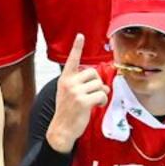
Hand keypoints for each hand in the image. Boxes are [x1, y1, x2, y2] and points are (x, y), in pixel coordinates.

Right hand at [46, 33, 105, 149]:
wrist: (61, 129)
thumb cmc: (68, 111)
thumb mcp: (68, 94)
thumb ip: (81, 85)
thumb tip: (103, 84)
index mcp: (65, 79)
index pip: (72, 60)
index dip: (77, 47)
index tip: (80, 36)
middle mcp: (69, 83)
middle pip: (93, 73)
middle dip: (98, 83)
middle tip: (95, 93)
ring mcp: (75, 92)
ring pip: (99, 84)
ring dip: (102, 93)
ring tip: (96, 101)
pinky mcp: (83, 101)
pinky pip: (101, 95)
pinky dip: (103, 100)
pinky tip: (98, 105)